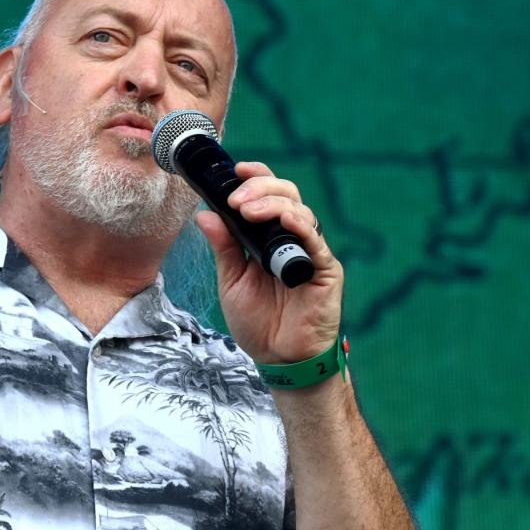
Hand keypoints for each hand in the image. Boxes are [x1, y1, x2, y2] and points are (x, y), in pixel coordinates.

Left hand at [195, 161, 342, 364]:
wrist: (279, 359)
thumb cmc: (259, 322)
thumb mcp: (232, 280)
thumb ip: (224, 247)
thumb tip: (205, 214)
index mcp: (269, 237)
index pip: (268, 195)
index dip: (256, 178)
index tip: (236, 170)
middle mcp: (292, 239)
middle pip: (286, 194)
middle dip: (260, 187)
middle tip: (237, 199)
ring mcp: (309, 252)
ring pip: (300, 210)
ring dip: (272, 203)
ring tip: (247, 210)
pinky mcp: (325, 269)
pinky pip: (315, 241)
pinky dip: (300, 226)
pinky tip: (285, 220)